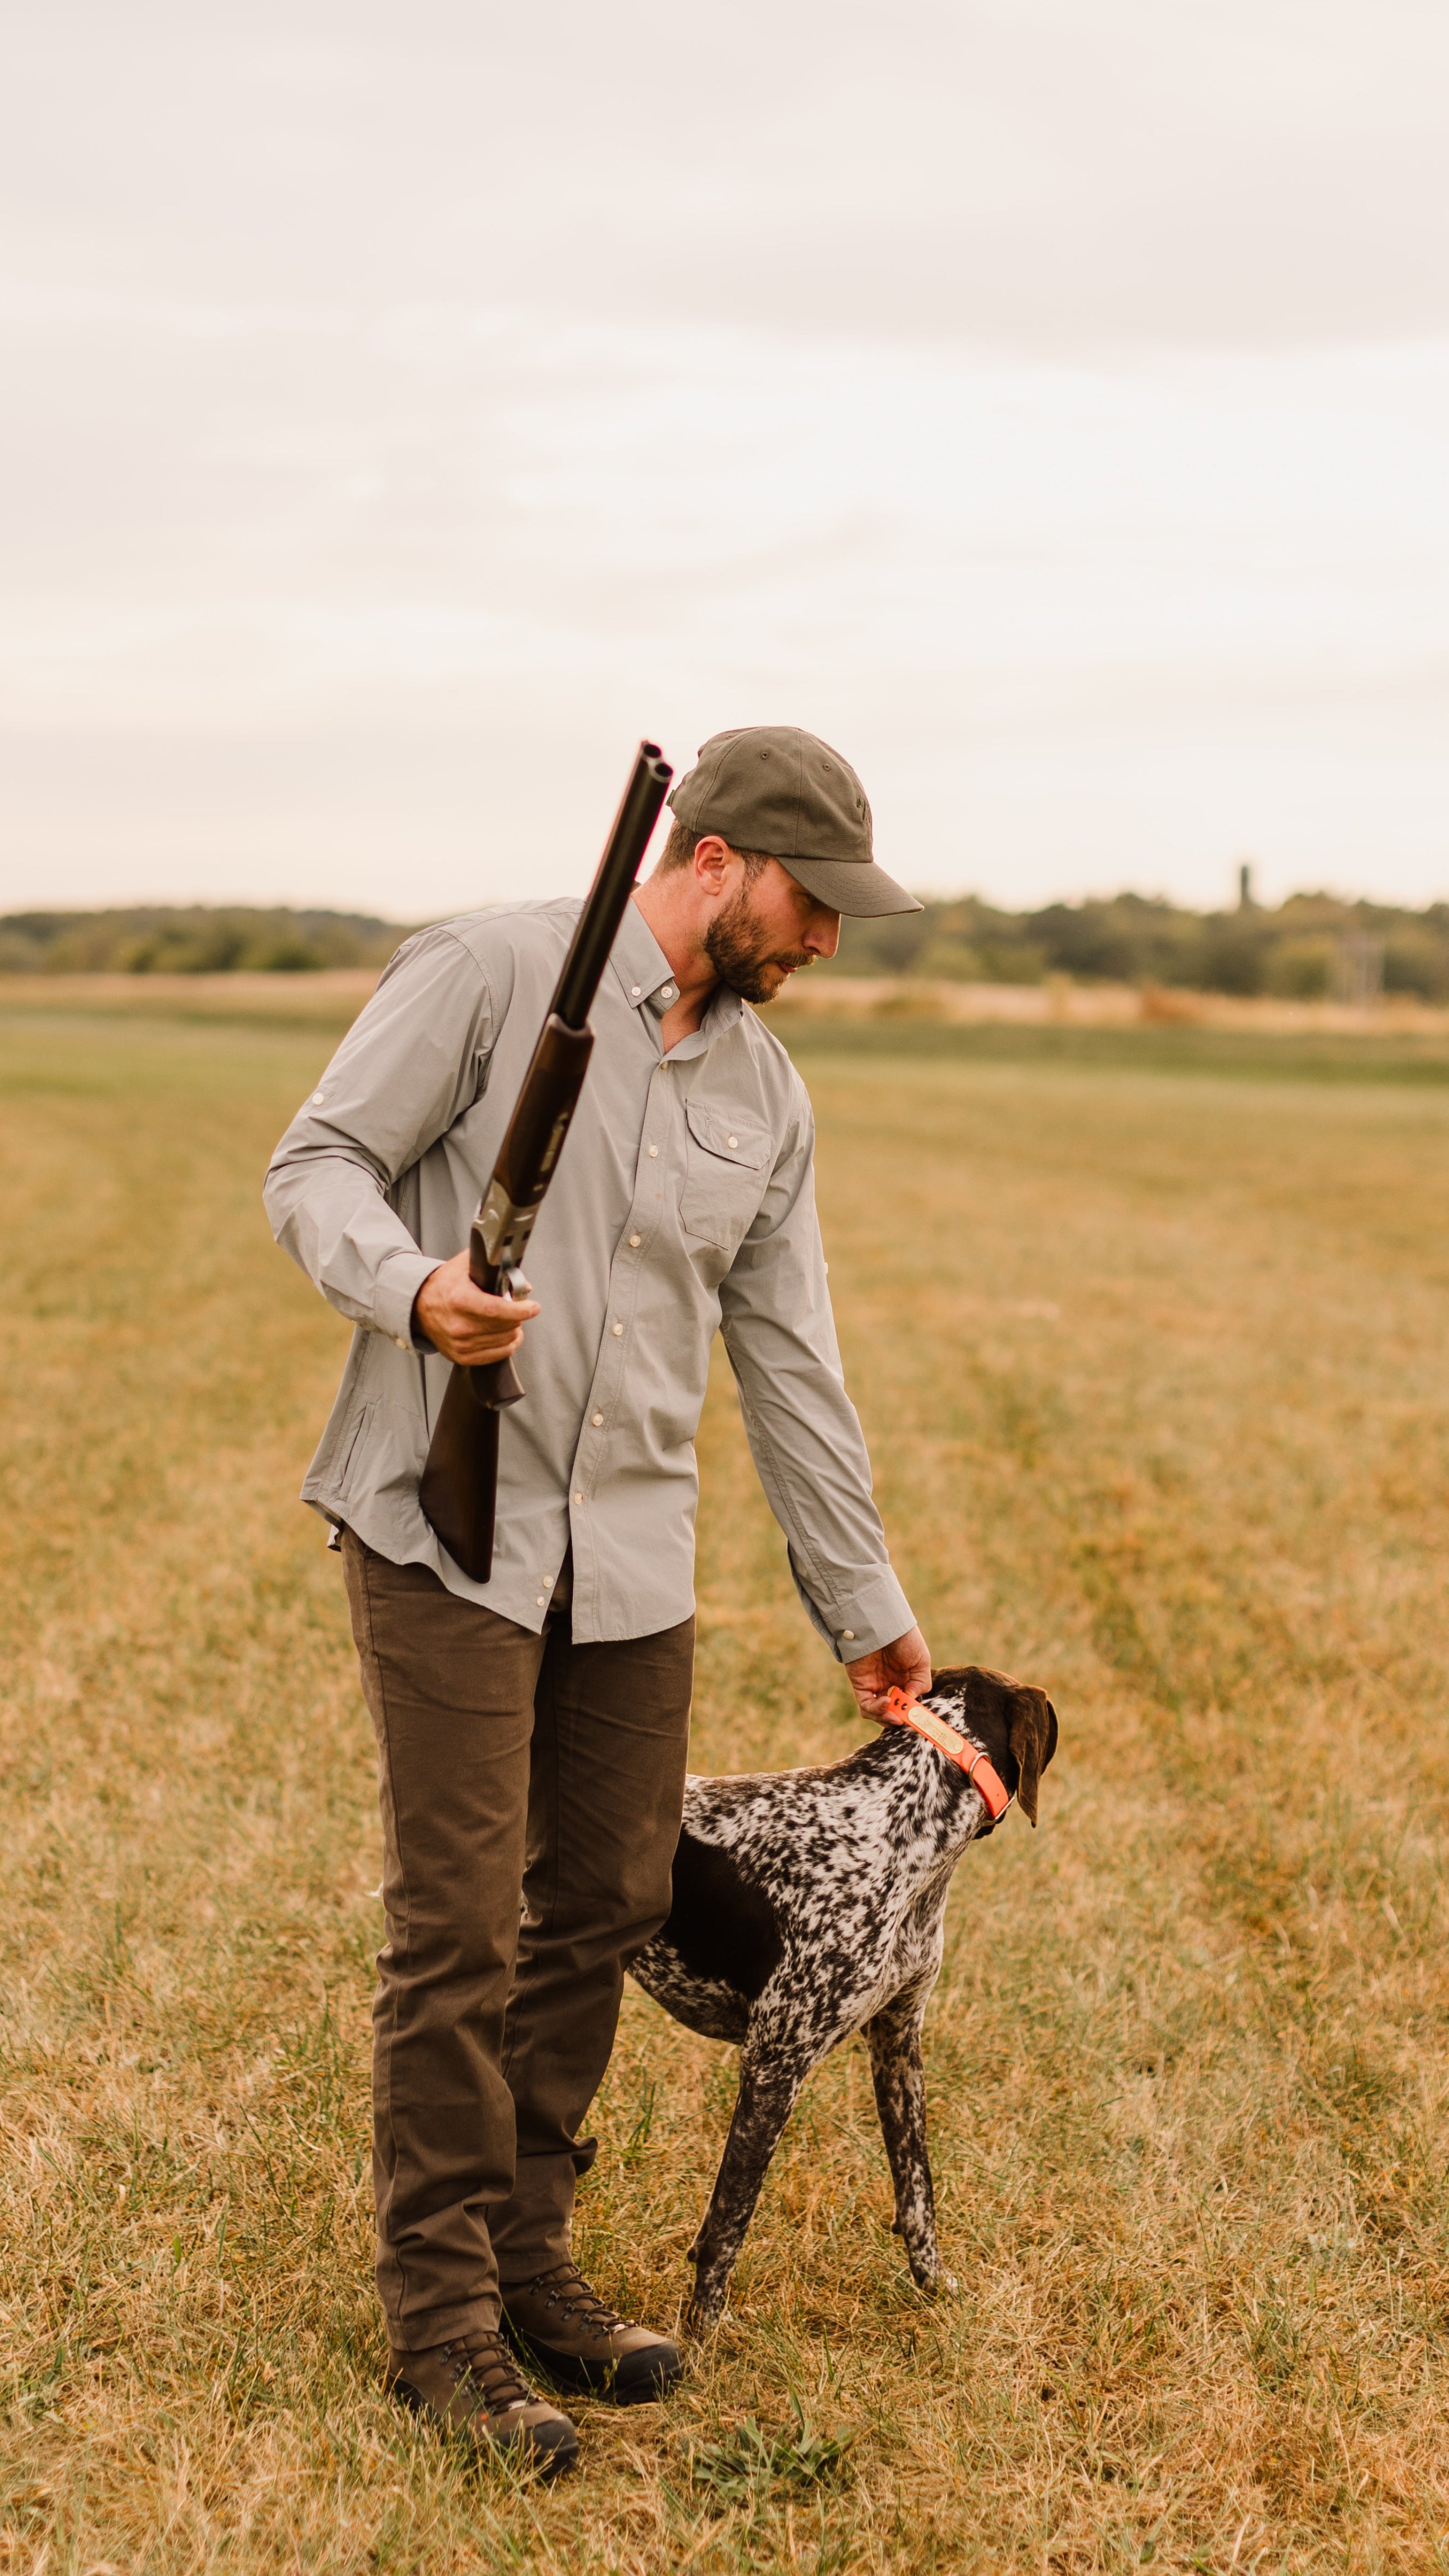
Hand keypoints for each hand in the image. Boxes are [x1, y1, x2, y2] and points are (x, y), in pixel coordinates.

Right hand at [412, 1252, 539, 1365]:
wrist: (419, 1305)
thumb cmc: (445, 1284)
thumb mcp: (466, 1266)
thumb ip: (495, 1269)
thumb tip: (524, 1286)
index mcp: (459, 1300)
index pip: (496, 1310)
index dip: (520, 1310)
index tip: (533, 1307)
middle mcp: (458, 1325)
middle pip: (504, 1327)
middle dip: (518, 1316)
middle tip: (519, 1308)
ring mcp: (460, 1344)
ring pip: (505, 1341)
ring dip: (514, 1330)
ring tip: (511, 1320)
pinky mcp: (461, 1357)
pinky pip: (497, 1355)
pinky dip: (508, 1345)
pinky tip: (507, 1334)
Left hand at [845, 1624, 931, 1722]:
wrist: (883, 1624)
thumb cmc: (904, 1639)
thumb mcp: (921, 1661)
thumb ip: (921, 1683)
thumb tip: (911, 1702)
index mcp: (904, 1678)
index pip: (906, 1703)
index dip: (911, 1713)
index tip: (918, 1720)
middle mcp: (888, 1683)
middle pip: (891, 1711)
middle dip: (899, 1719)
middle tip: (906, 1721)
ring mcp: (873, 1684)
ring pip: (878, 1712)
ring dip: (887, 1718)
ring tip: (896, 1716)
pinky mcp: (860, 1684)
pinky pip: (865, 1705)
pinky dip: (876, 1710)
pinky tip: (886, 1702)